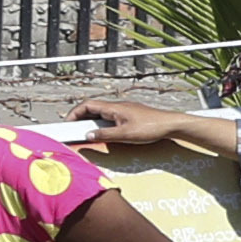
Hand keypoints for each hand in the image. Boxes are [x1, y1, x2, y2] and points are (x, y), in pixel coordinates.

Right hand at [72, 96, 217, 154]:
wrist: (172, 124)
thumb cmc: (151, 128)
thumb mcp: (125, 135)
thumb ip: (105, 136)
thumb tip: (88, 136)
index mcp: (114, 108)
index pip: (87, 105)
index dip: (74, 113)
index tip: (68, 123)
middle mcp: (118, 106)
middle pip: (93, 108)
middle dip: (81, 117)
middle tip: (74, 128)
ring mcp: (125, 110)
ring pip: (102, 113)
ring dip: (92, 121)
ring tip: (88, 132)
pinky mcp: (131, 115)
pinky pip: (111, 116)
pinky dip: (103, 123)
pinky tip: (107, 132)